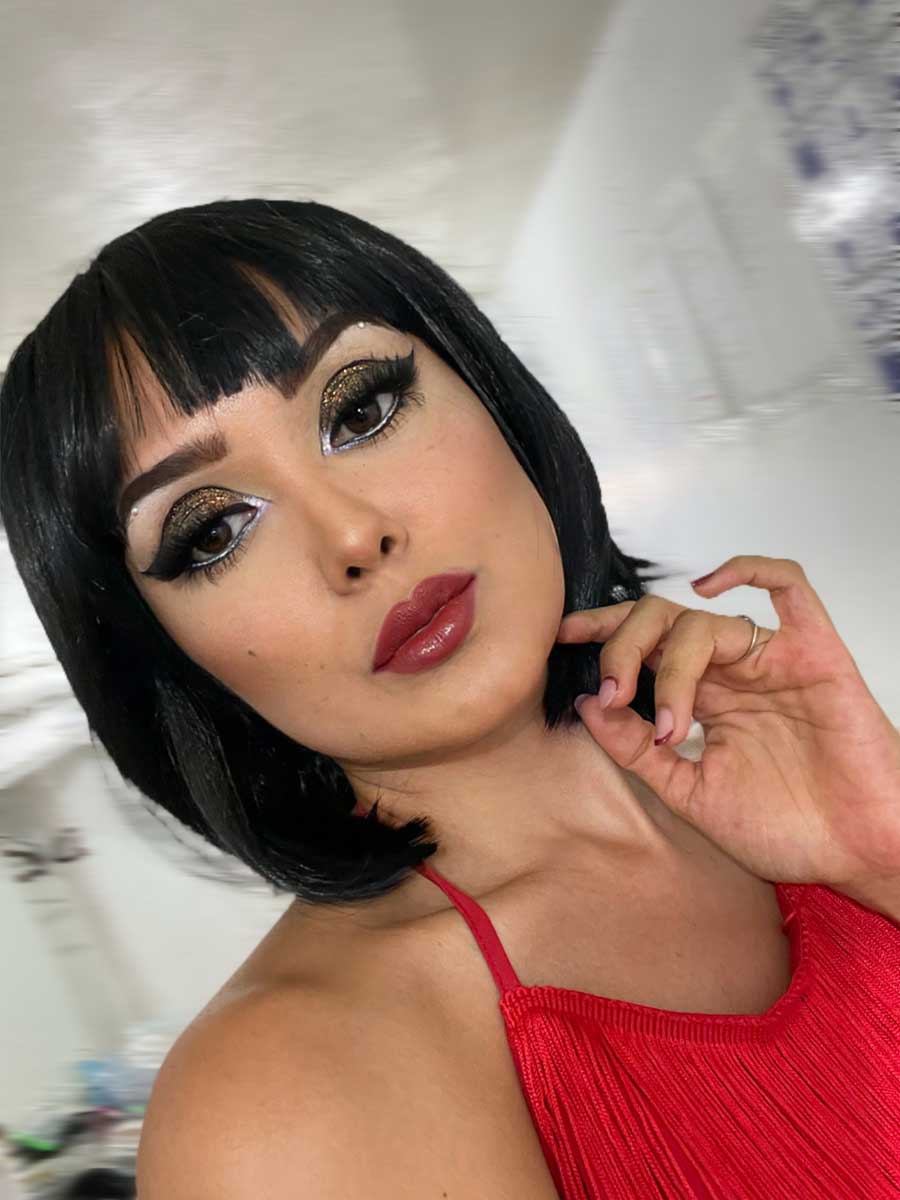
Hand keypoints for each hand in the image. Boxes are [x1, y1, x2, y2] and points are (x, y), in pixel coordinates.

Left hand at [556, 555, 899, 900]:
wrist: (854, 856)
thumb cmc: (786, 830)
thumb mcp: (691, 795)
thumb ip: (638, 752)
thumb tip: (589, 704)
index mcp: (703, 699)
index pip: (644, 646)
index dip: (602, 634)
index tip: (560, 638)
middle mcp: (732, 673)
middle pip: (664, 624)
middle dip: (625, 648)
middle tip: (615, 691)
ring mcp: (772, 661)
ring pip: (706, 623)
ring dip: (675, 666)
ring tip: (675, 726)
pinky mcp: (816, 656)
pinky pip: (791, 589)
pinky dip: (751, 570)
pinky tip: (708, 588)